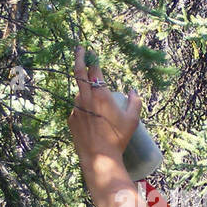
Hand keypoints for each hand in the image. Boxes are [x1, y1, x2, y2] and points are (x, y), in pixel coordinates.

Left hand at [67, 42, 142, 165]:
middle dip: (79, 58)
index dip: (92, 58)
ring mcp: (76, 108)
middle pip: (78, 72)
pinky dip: (84, 108)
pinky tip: (93, 120)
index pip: (93, 69)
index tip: (91, 52)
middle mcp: (85, 98)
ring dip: (85, 91)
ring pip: (80, 93)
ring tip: (97, 102)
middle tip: (79, 49)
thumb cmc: (118, 138)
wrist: (99, 157)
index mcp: (100, 94)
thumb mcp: (132, 119)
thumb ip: (135, 101)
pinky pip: (78, 109)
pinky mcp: (71, 119)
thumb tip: (133, 91)